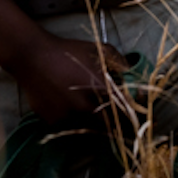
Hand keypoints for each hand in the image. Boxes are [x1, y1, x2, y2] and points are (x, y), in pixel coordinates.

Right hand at [8, 32, 129, 128]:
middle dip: (114, 123)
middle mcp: (84, 107)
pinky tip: (67, 104)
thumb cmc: (69, 51)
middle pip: (107, 125)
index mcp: (99, 89)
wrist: (32, 56)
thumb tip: (135, 78)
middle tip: (116, 119)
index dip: (135, 116)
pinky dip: (72, 119)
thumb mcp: (100, 50)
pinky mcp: (52, 121)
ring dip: (92, 121)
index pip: (124, 111)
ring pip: (87, 127)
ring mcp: (67, 116)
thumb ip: (122, 64)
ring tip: (86, 108)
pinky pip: (69, 126)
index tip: (145, 120)